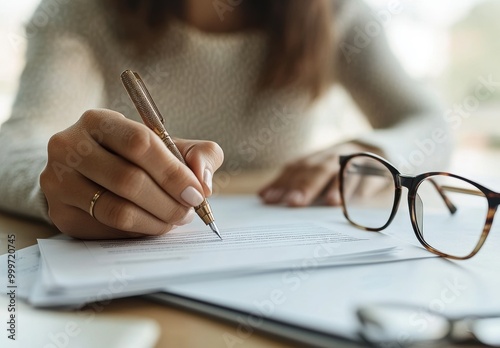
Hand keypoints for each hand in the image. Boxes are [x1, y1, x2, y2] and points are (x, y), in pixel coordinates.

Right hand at [40, 109, 223, 238]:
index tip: (196, 193)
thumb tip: (204, 182)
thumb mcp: (168, 146)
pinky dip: (137, 232)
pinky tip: (150, 224)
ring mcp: (59, 181)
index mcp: (98, 121)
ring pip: (117, 210)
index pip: (139, 143)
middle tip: (188, 212)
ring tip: (174, 220)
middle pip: (128, 180)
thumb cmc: (135, 157)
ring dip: (155, 221)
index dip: (172, 172)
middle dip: (168, 202)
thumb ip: (199, 154)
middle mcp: (69, 147)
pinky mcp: (60, 213)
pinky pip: (107, 230)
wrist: (87, 172)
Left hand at [258, 142, 379, 206]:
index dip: (283, 182)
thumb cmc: (343, 166)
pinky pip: (370, 176)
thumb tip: (264, 196)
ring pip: (345, 171)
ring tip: (328, 202)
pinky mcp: (379, 166)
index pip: (297, 167)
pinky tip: (354, 200)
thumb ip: (296, 182)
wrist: (383, 146)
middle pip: (319, 169)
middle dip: (305, 185)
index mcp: (319, 156)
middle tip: (292, 202)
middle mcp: (336, 154)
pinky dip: (362, 187)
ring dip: (336, 186)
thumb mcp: (320, 169)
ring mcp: (358, 159)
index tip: (268, 198)